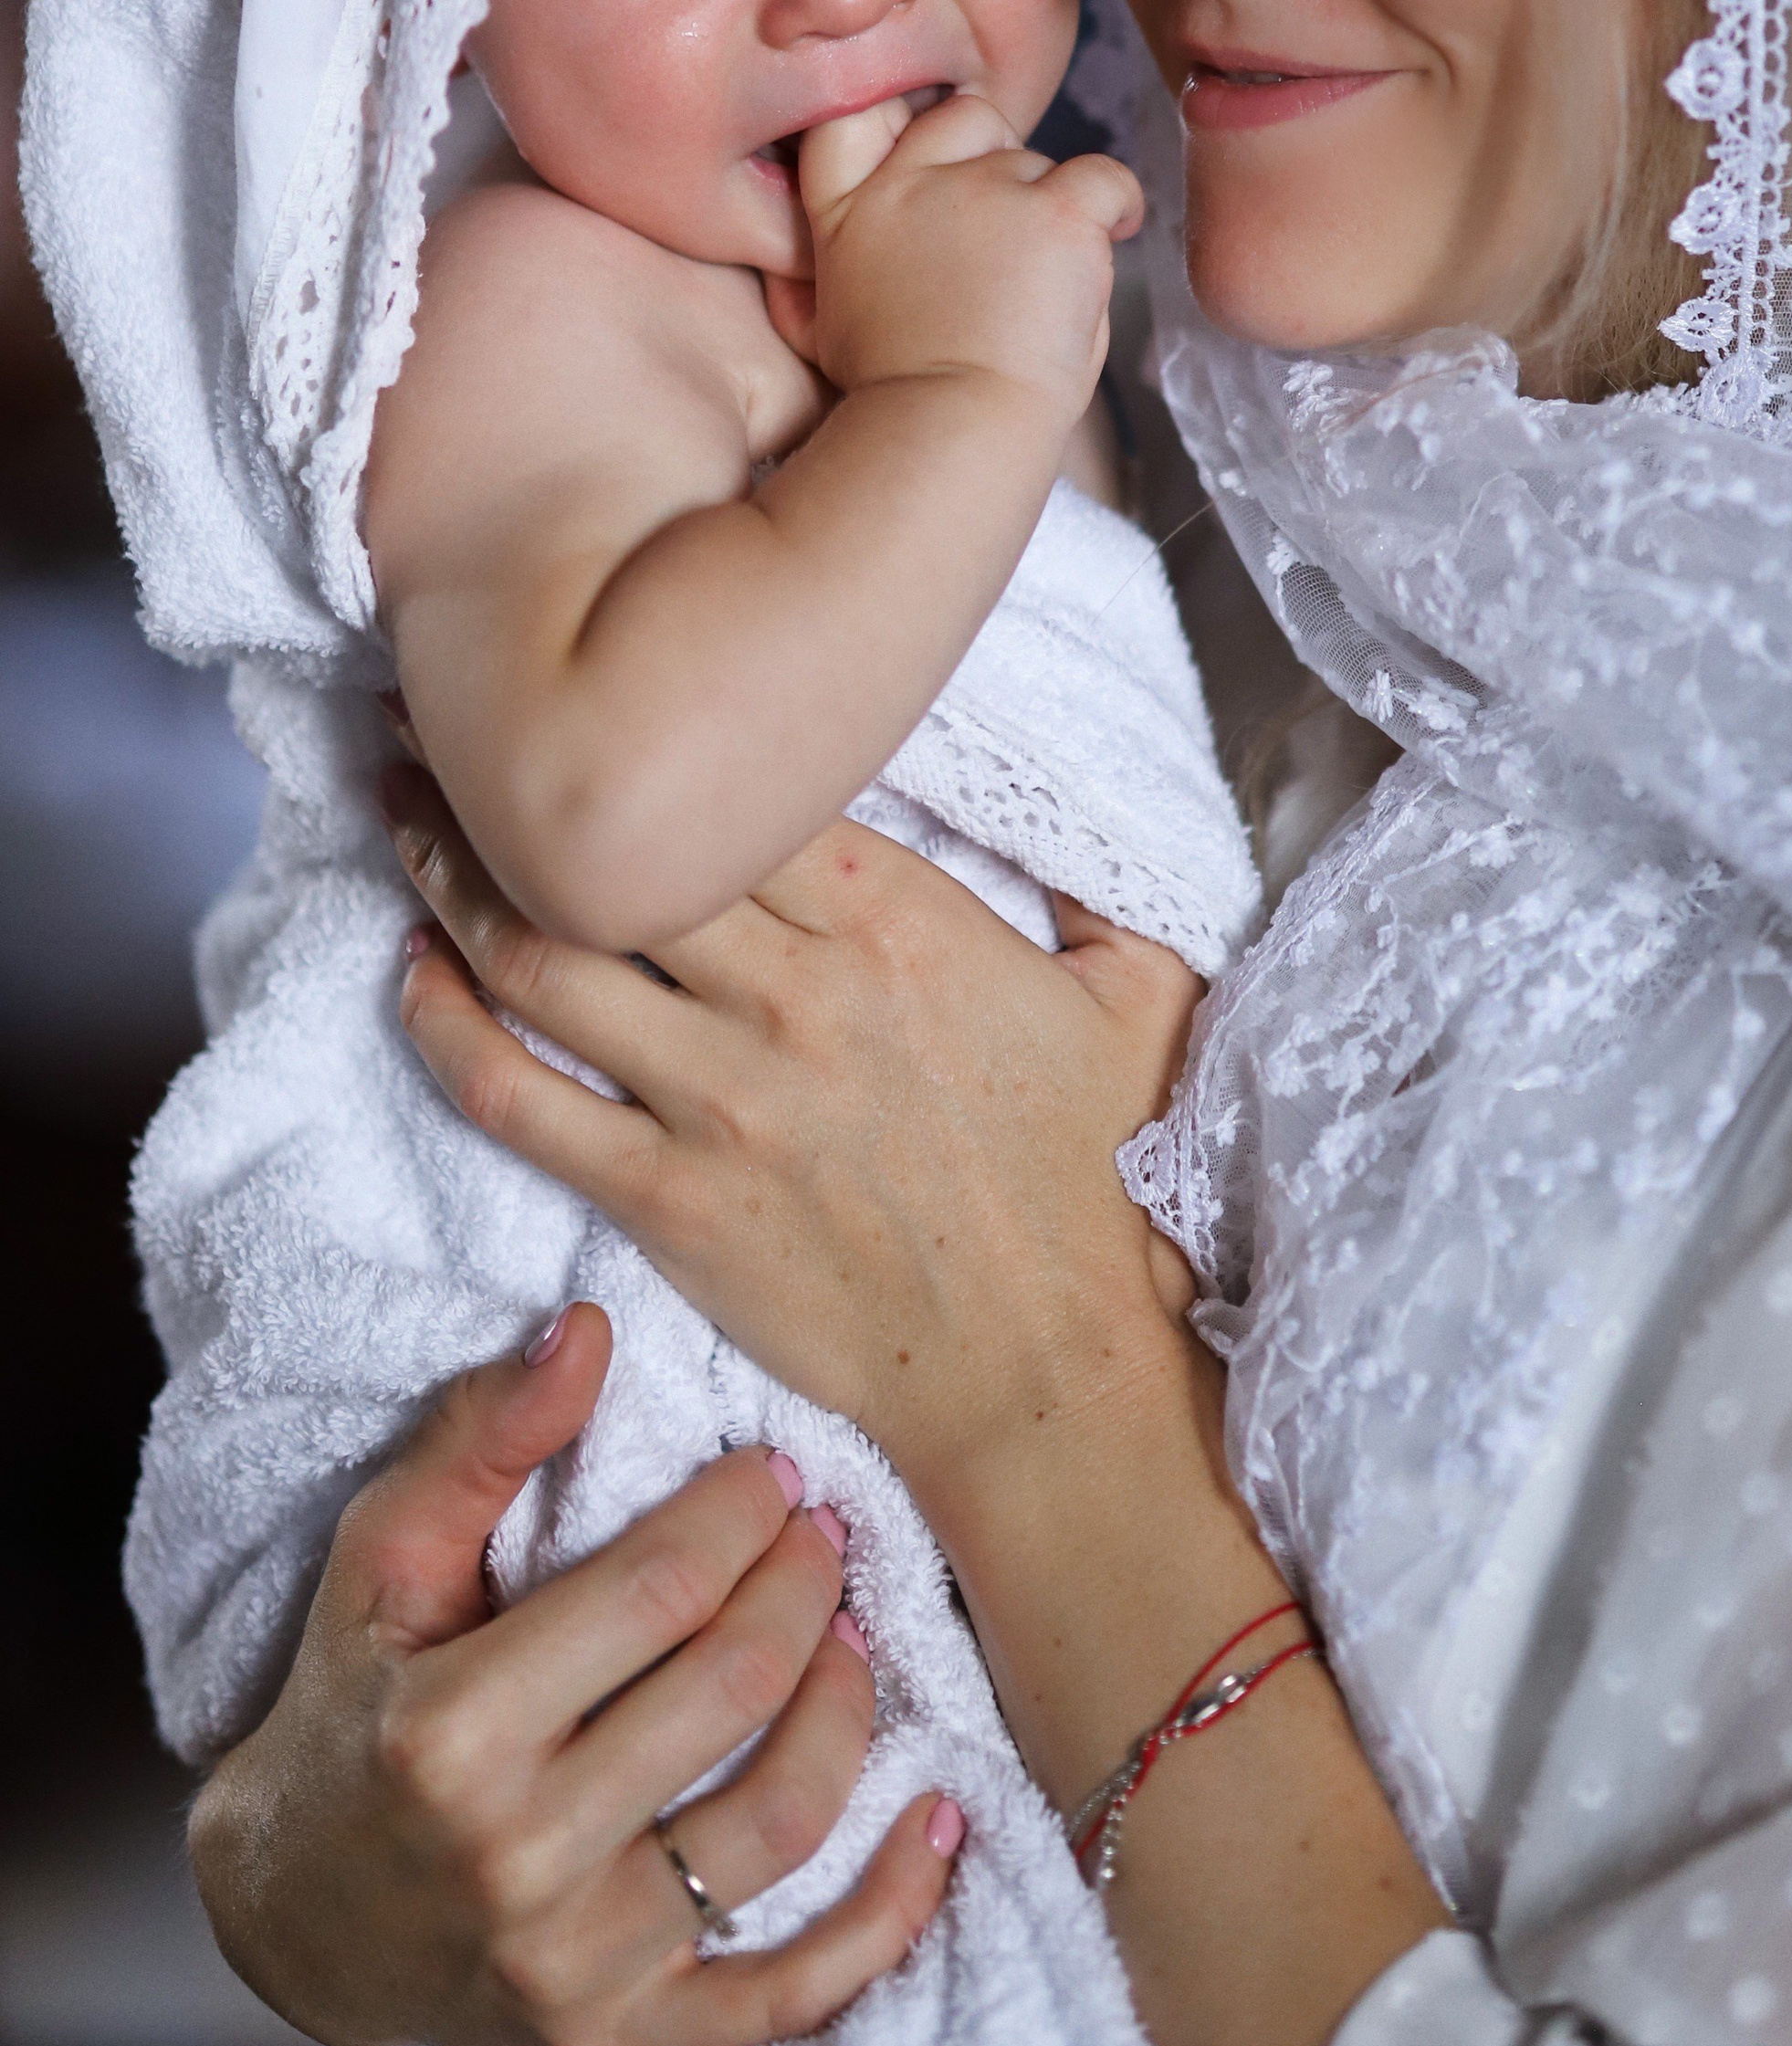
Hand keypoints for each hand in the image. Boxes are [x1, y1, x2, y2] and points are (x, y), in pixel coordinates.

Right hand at [189, 1306, 960, 2045]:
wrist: (295, 1912)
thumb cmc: (355, 1704)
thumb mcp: (382, 1560)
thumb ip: (481, 1438)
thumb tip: (586, 1327)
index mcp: (453, 1733)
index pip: (659, 1593)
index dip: (741, 1515)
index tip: (775, 1472)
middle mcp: (516, 1862)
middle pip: (732, 1693)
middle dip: (804, 1588)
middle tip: (827, 1533)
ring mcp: (576, 1971)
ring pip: (779, 1823)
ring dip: (849, 1707)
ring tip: (854, 1630)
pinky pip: (793, 1993)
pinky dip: (889, 1909)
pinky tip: (943, 1817)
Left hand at [389, 770, 1200, 1528]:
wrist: (1048, 1366)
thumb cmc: (1095, 1181)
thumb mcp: (1139, 997)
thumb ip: (1089, 887)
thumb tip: (1064, 814)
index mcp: (897, 918)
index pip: (734, 779)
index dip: (644, 719)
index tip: (587, 679)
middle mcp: (793, 990)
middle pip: (611, 849)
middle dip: (506, 774)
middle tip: (436, 721)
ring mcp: (720, 1097)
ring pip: (541, 955)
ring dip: (449, 877)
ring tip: (398, 819)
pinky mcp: (667, 1199)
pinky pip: (518, 1099)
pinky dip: (444, 1026)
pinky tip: (411, 975)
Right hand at [795, 90, 1140, 428]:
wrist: (948, 428)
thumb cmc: (895, 399)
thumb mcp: (822, 326)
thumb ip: (826, 271)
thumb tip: (804, 262)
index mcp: (849, 208)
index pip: (857, 113)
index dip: (900, 118)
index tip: (934, 156)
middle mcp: (911, 182)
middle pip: (965, 119)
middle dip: (991, 158)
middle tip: (1007, 229)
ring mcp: (983, 190)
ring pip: (1035, 159)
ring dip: (1047, 204)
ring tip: (1050, 276)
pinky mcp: (1053, 212)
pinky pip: (1103, 176)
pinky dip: (1117, 202)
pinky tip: (1114, 233)